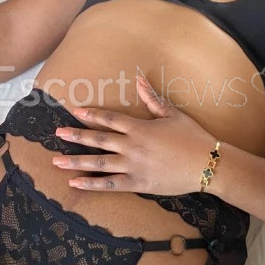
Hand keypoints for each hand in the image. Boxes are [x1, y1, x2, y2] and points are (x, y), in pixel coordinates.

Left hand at [51, 72, 218, 195]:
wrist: (208, 164)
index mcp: (140, 128)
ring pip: (99, 163)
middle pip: (98, 140)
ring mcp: (134, 166)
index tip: (75, 112)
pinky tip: (75, 183)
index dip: (91, 115)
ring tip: (56, 162)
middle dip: (75, 136)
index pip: (110, 119)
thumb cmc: (192, 137)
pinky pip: (111, 185)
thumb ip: (152, 99)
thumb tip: (139, 79)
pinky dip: (92, 184)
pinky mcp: (139, 184)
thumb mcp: (172, 114)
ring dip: (76, 162)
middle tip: (57, 134)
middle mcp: (133, 146)